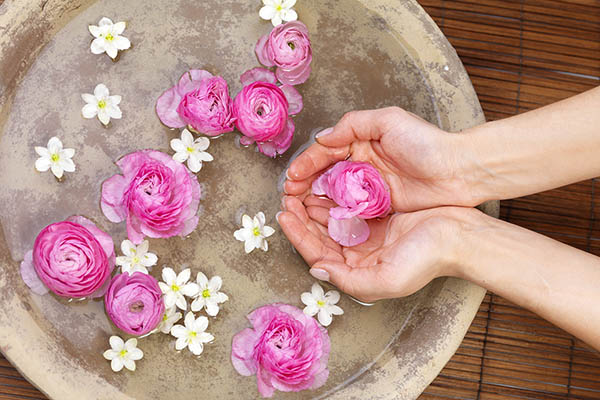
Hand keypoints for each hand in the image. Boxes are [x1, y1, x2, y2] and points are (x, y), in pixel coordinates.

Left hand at [278, 195, 475, 301]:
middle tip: (286, 197)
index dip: (297, 236)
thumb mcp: (386, 279)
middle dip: (301, 218)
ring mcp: (367, 235)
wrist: (459, 237)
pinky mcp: (378, 217)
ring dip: (314, 206)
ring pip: (331, 220)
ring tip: (299, 189)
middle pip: (319, 236)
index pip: (317, 254)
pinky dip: (334, 198)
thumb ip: (348, 280)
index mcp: (356, 271)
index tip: (284, 215)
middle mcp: (358, 255)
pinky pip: (348, 207)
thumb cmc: (426, 260)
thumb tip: (317, 271)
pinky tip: (324, 186)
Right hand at [284, 107, 477, 211]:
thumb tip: (323, 137)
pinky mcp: (378, 205)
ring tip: (298, 208)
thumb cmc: (427, 143)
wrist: (458, 172)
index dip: (306, 164)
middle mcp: (361, 164)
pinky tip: (322, 218)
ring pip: (333, 193)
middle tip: (289, 196)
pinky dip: (333, 212)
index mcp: (361, 141)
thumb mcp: (389, 121)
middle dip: (304, 184)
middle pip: (324, 174)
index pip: (325, 152)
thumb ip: (353, 124)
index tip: (292, 177)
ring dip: (314, 199)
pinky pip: (349, 209)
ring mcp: (369, 186)